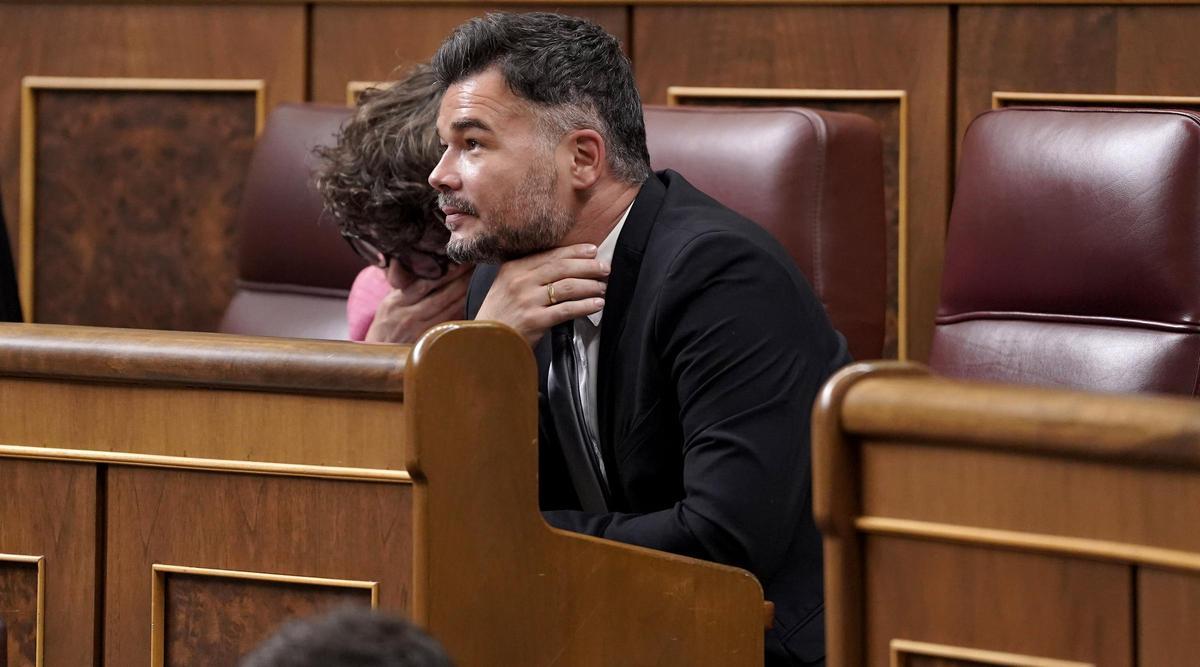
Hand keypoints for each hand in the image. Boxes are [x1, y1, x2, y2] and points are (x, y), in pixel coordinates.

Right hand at [365, 263, 471, 343]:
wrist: (378, 353)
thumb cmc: (387, 324)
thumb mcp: (389, 302)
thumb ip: (405, 285)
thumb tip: (418, 262)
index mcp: (396, 302)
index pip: (424, 282)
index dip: (445, 270)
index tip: (459, 258)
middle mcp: (407, 316)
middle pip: (441, 295)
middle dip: (461, 279)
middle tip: (476, 265)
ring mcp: (419, 331)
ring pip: (449, 310)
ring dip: (467, 294)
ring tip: (480, 279)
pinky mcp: (428, 342)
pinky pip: (450, 324)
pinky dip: (463, 312)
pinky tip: (475, 301)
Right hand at [476, 244, 608, 346]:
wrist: (484, 342)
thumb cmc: (499, 315)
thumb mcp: (506, 286)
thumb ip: (528, 273)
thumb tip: (563, 264)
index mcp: (514, 268)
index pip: (550, 255)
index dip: (575, 252)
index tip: (593, 251)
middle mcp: (520, 281)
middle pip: (562, 268)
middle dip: (588, 267)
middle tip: (605, 268)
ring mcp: (527, 300)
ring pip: (567, 287)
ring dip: (590, 286)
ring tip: (603, 287)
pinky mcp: (535, 320)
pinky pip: (567, 309)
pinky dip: (585, 306)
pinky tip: (597, 304)